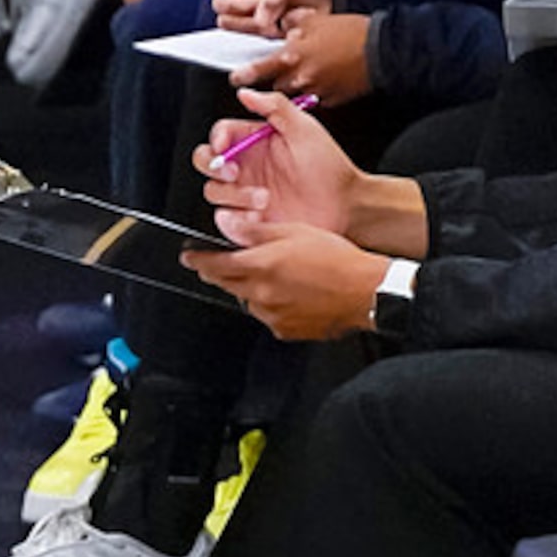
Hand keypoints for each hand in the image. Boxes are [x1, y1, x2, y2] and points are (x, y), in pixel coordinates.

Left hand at [181, 221, 383, 340]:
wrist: (368, 293)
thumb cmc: (337, 259)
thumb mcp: (294, 231)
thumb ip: (254, 232)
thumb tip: (224, 225)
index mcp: (260, 267)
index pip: (213, 266)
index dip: (198, 260)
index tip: (188, 257)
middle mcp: (261, 295)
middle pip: (226, 284)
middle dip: (220, 272)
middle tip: (222, 262)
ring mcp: (273, 316)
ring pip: (247, 300)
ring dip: (249, 288)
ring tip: (274, 274)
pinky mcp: (287, 330)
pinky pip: (268, 316)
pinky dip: (271, 305)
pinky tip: (290, 293)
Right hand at [193, 87, 362, 235]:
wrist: (345, 207)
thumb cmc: (330, 168)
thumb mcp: (305, 129)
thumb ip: (275, 106)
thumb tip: (246, 92)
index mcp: (255, 141)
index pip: (220, 133)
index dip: (217, 139)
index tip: (223, 146)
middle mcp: (247, 166)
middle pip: (206, 161)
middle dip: (213, 167)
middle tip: (233, 173)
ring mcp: (245, 193)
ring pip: (213, 191)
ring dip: (233, 196)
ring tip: (263, 199)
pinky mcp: (249, 218)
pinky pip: (226, 219)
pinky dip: (236, 218)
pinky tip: (259, 215)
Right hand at [212, 0, 333, 35]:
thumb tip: (266, 5)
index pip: (223, 3)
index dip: (243, 8)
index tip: (268, 6)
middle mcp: (236, 5)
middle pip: (227, 23)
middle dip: (256, 24)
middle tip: (280, 17)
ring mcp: (245, 23)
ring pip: (240, 38)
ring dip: (267, 33)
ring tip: (290, 21)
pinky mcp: (257, 39)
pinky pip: (256, 49)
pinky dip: (275, 42)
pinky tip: (291, 31)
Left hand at [230, 10, 372, 106]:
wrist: (382, 50)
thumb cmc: (350, 32)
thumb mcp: (314, 20)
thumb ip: (290, 25)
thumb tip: (277, 25)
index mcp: (291, 56)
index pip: (256, 71)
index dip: (243, 75)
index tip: (236, 77)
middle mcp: (300, 77)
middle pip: (275, 84)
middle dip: (277, 76)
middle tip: (288, 64)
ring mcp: (316, 91)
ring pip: (294, 92)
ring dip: (296, 82)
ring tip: (311, 67)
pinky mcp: (331, 101)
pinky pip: (315, 97)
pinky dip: (315, 88)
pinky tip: (326, 75)